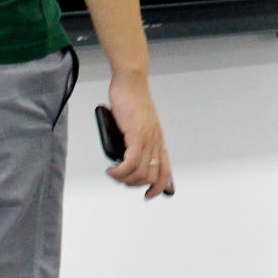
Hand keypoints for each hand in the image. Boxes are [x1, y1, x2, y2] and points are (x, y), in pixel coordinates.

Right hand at [105, 73, 173, 199]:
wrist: (130, 82)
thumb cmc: (130, 100)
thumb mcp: (135, 124)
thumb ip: (133, 140)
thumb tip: (121, 156)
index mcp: (158, 141)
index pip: (165, 171)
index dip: (158, 188)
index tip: (147, 195)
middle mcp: (156, 142)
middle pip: (152, 177)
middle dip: (134, 184)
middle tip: (120, 179)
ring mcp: (148, 139)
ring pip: (141, 173)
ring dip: (125, 179)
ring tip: (114, 173)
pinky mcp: (137, 134)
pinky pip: (131, 162)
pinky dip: (120, 171)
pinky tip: (111, 169)